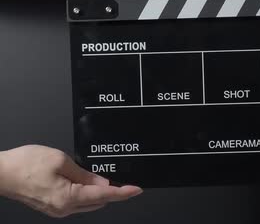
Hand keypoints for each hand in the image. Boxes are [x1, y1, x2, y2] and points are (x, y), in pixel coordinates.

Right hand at [0, 145, 141, 217]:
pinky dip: (85, 193)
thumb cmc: (25, 164)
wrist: (1, 172)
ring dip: (98, 193)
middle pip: (98, 202)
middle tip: (123, 180)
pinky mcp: (51, 206)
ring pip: (87, 203)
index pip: (104, 195)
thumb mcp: (61, 161)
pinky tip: (86, 182)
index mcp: (68, 197)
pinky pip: (76, 202)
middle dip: (112, 192)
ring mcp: (57, 209)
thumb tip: (103, 182)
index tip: (136, 189)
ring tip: (104, 178)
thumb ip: (85, 174)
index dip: (123, 192)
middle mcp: (63, 208)